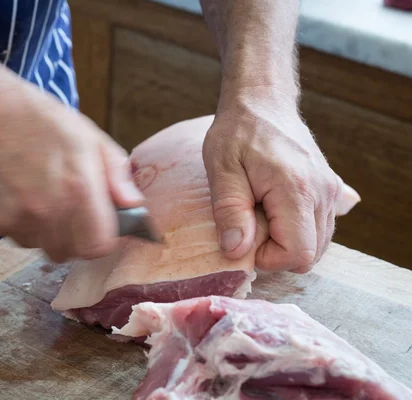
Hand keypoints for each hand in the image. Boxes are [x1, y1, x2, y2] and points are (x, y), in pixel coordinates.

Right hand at [0, 71, 143, 262]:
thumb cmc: (25, 112)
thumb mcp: (82, 132)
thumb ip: (114, 173)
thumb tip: (133, 205)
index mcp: (78, 188)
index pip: (99, 246)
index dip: (98, 236)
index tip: (94, 224)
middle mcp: (47, 211)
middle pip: (66, 252)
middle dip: (69, 235)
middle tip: (59, 203)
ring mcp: (13, 220)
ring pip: (36, 244)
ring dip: (37, 227)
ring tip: (26, 188)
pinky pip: (7, 234)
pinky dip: (9, 219)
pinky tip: (3, 188)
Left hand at [202, 88, 341, 272]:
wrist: (264, 102)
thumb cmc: (237, 133)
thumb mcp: (221, 170)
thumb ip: (229, 212)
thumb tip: (237, 251)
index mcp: (297, 190)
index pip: (297, 254)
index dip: (267, 258)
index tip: (244, 236)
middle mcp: (323, 193)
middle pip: (310, 256)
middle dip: (276, 252)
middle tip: (250, 225)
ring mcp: (331, 192)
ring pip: (317, 245)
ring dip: (286, 241)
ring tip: (260, 214)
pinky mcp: (330, 190)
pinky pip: (319, 229)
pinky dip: (297, 230)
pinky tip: (276, 211)